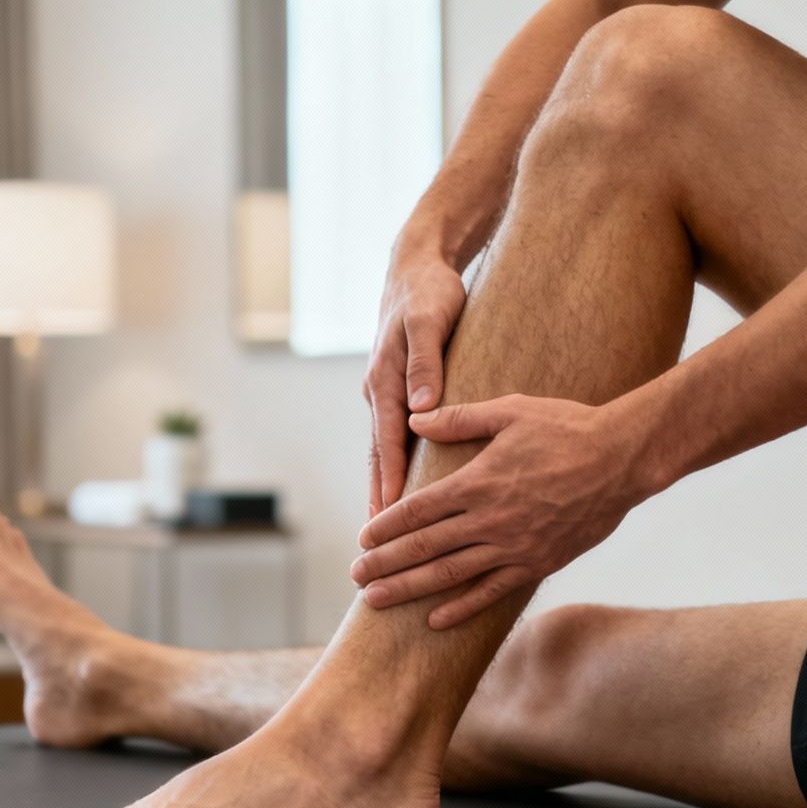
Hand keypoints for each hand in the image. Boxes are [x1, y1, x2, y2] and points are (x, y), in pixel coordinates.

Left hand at [351, 394, 652, 628]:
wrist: (623, 459)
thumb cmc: (567, 427)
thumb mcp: (511, 411)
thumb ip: (459, 419)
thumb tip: (415, 419)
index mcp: (478, 481)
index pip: (418, 509)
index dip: (386, 526)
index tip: (362, 539)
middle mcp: (490, 519)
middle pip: (424, 546)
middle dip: (385, 564)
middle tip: (355, 577)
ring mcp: (514, 545)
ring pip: (450, 574)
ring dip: (410, 589)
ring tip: (376, 601)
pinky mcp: (537, 563)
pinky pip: (492, 591)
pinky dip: (462, 608)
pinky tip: (435, 620)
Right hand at [364, 250, 467, 514]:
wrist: (417, 266)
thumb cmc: (428, 293)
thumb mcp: (429, 321)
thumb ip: (425, 363)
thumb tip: (421, 406)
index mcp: (386, 380)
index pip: (388, 442)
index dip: (390, 481)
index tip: (391, 517)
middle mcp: (380, 391)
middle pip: (377, 455)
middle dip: (377, 498)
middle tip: (377, 541)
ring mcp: (385, 392)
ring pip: (381, 449)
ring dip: (381, 487)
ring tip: (384, 527)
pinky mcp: (396, 390)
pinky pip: (392, 436)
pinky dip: (392, 465)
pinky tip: (400, 486)